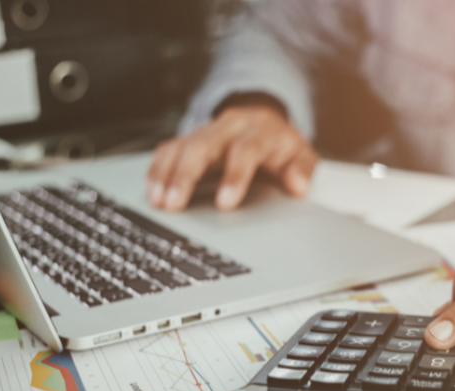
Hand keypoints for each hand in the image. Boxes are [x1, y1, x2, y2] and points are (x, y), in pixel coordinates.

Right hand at [146, 104, 317, 210]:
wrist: (265, 122)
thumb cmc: (280, 145)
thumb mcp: (300, 155)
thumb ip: (302, 170)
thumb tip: (298, 185)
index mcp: (258, 129)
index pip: (244, 150)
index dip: (234, 176)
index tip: (225, 204)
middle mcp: (229, 126)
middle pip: (202, 145)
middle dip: (186, 175)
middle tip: (174, 203)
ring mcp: (207, 130)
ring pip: (180, 146)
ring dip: (166, 174)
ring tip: (158, 200)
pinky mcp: (190, 138)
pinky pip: (168, 149)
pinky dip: (158, 169)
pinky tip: (152, 189)